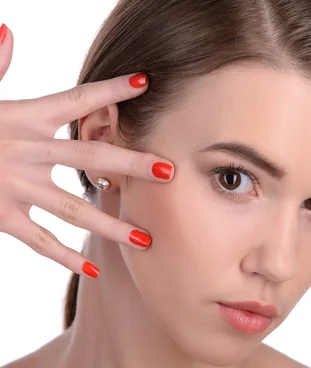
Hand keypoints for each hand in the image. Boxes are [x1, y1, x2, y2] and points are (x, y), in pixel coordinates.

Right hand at [0, 24, 173, 278]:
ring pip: (72, 208)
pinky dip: (64, 257)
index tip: (144, 82)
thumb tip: (7, 31)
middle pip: (89, 156)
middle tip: (169, 171)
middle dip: (131, 164)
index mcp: (22, 117)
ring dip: (110, 223)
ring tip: (146, 238)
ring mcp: (13, 187)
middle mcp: (24, 151)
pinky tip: (93, 270)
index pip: (76, 99)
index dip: (110, 90)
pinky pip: (38, 241)